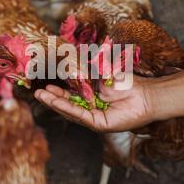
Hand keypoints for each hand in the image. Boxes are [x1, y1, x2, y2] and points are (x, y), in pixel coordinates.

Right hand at [34, 75, 159, 132]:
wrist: (146, 94)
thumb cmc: (128, 84)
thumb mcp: (102, 74)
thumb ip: (87, 71)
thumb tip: (72, 59)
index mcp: (92, 98)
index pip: (71, 96)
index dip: (57, 92)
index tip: (45, 86)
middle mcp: (92, 109)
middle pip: (67, 105)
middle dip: (51, 99)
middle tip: (36, 93)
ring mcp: (95, 118)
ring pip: (71, 111)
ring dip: (55, 103)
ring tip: (40, 96)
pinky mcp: (100, 124)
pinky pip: (80, 115)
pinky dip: (67, 108)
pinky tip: (55, 101)